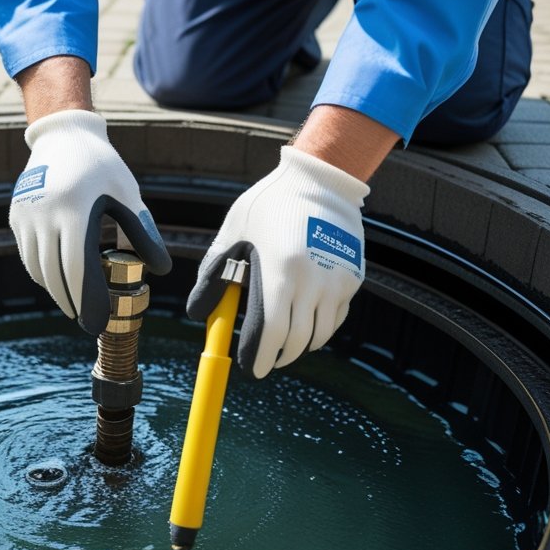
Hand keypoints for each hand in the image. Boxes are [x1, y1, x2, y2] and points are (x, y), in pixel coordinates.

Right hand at [10, 109, 171, 333]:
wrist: (64, 135)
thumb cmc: (102, 166)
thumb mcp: (127, 195)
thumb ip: (143, 233)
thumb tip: (161, 270)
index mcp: (75, 208)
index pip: (79, 268)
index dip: (88, 300)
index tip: (95, 323)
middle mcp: (45, 213)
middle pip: (55, 274)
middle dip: (71, 302)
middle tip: (85, 321)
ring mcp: (26, 214)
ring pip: (38, 268)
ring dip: (55, 290)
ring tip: (73, 304)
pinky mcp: (17, 215)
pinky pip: (28, 254)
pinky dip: (42, 273)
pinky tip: (57, 281)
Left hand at [187, 145, 369, 378]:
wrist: (320, 179)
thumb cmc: (268, 205)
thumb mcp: (233, 234)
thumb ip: (212, 275)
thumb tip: (197, 314)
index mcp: (280, 272)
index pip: (272, 333)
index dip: (259, 357)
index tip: (250, 369)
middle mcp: (314, 282)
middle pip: (298, 341)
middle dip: (279, 357)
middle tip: (264, 360)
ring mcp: (337, 281)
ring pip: (320, 335)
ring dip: (300, 346)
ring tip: (283, 343)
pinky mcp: (352, 278)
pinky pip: (335, 317)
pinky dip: (320, 327)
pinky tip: (305, 321)